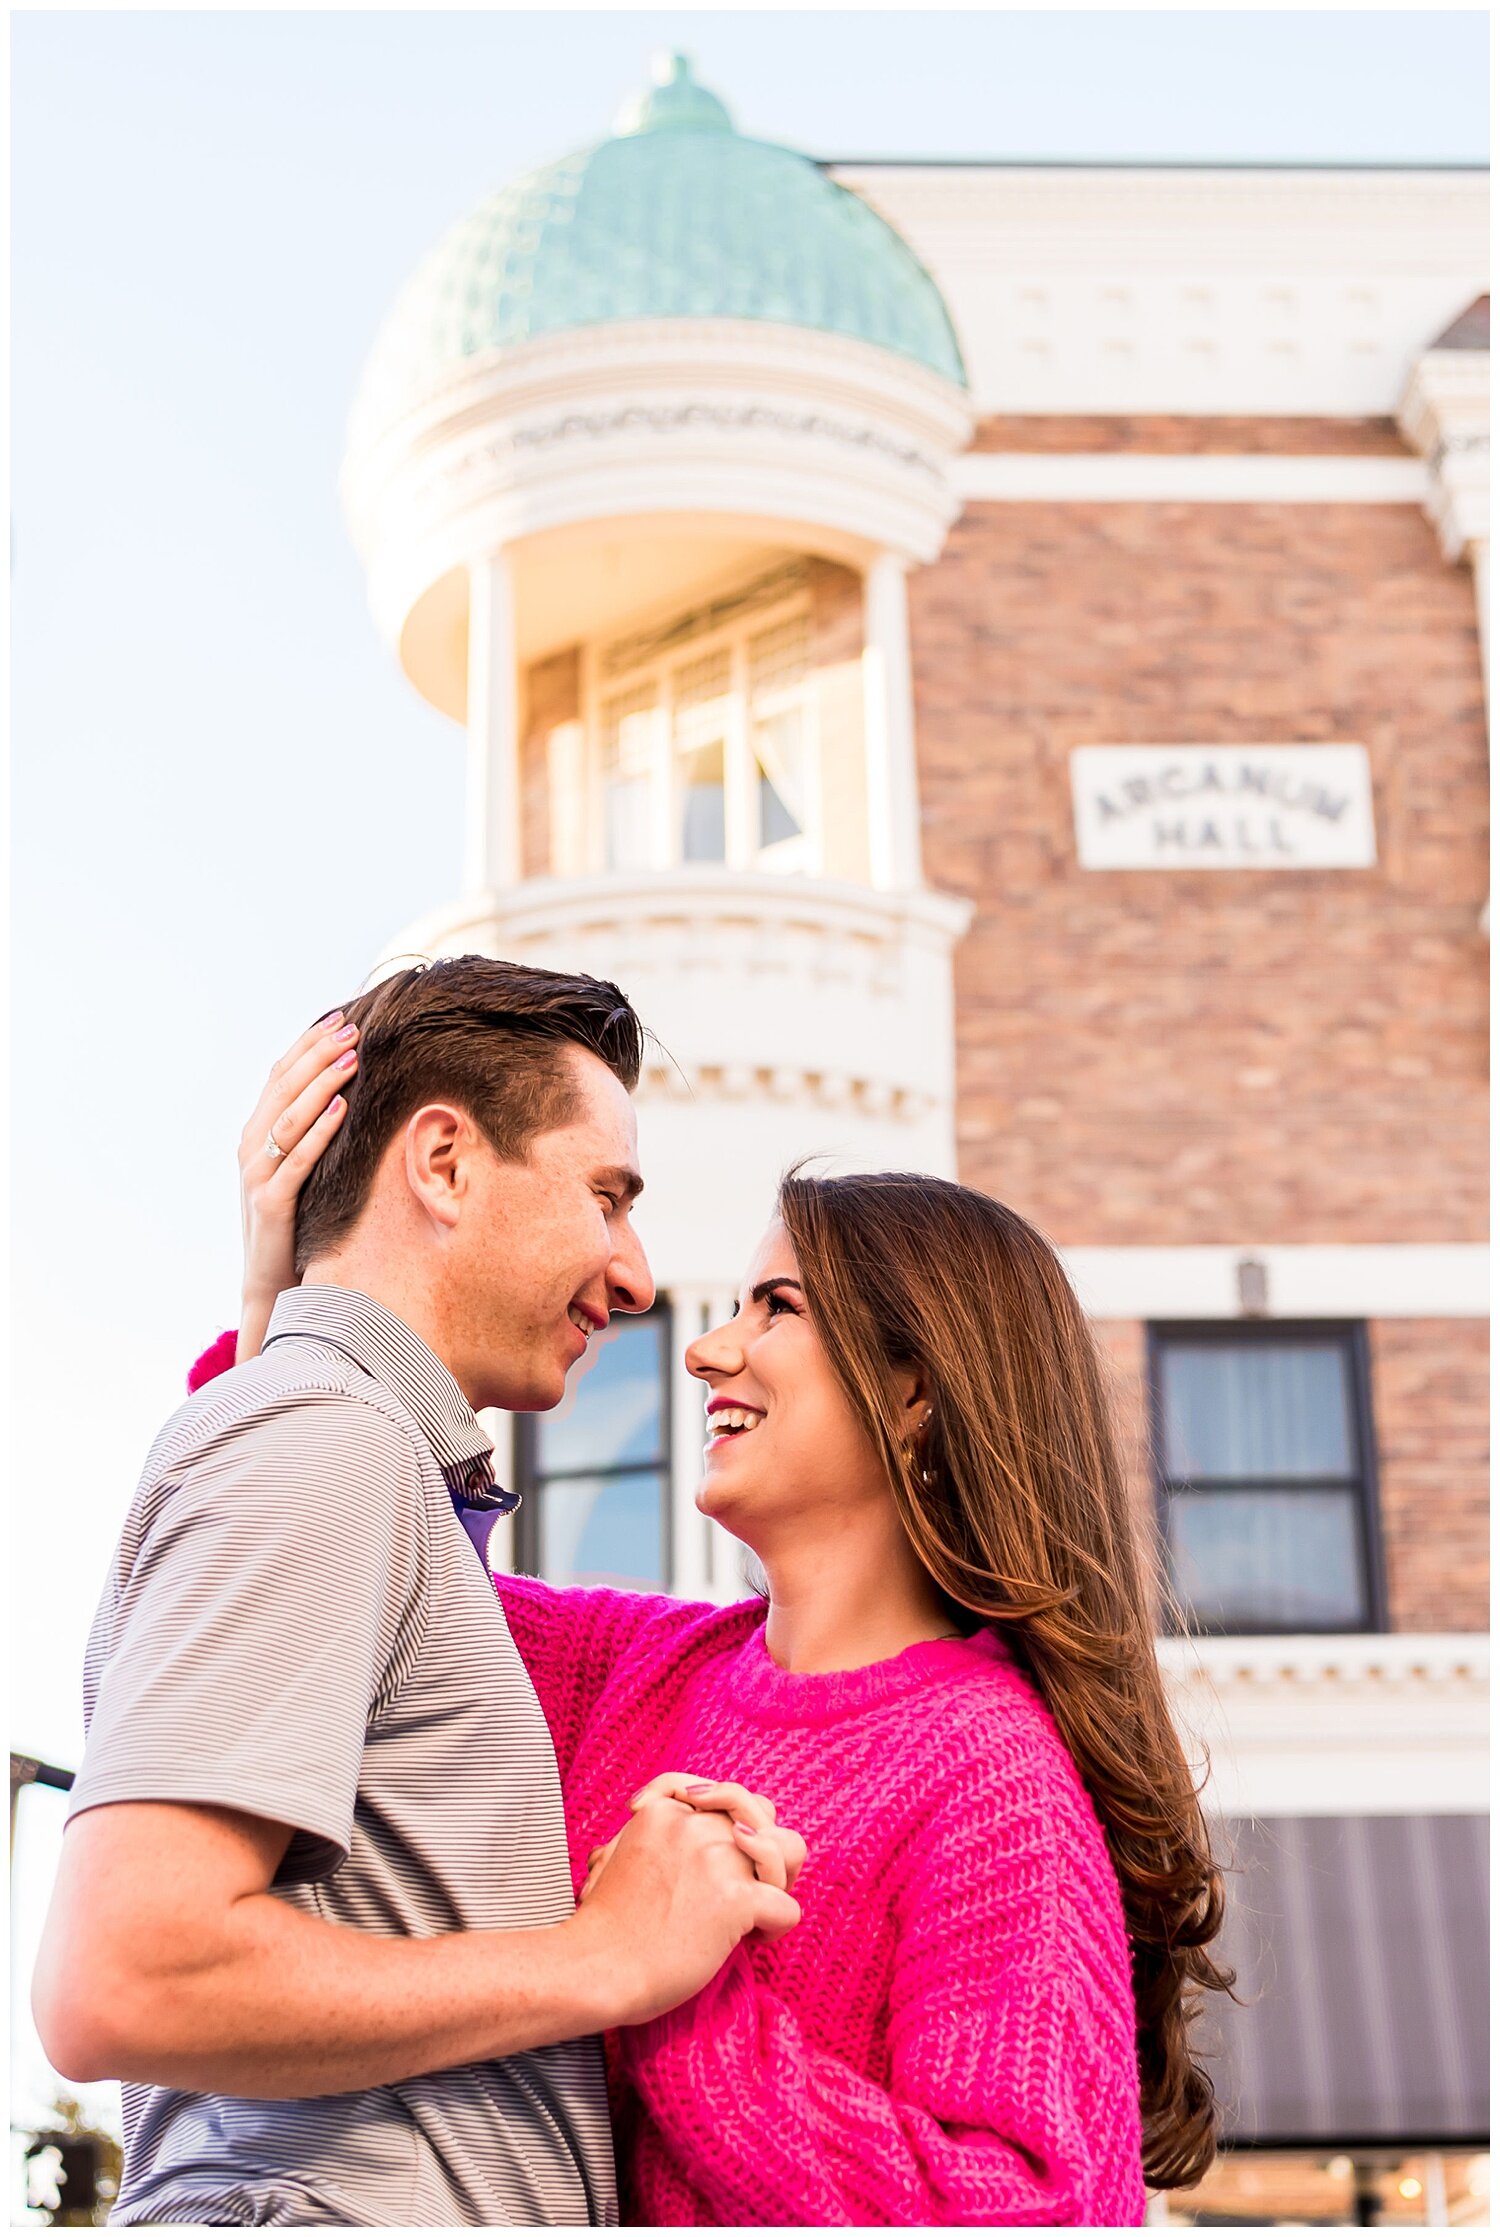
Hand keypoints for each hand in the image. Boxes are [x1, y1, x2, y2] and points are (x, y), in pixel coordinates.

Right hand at [236, 1013, 359, 1359]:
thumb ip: (310, 1132)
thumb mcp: (300, 1170)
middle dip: (317, 1053)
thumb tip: (347, 1089)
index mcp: (255, 1135)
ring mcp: (257, 1176)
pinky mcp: (271, 1204)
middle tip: (351, 1026)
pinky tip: (343, 1107)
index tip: (338, 1016)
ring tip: (351, 1056)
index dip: (306, 1044)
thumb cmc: (295, 1223)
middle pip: (282, 1087)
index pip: (279, 1076)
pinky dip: (320, 1130)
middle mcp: (250, 1149)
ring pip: (289, 1117)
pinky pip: (298, 1159)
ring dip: (321, 1083)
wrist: (271, 1284)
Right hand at [572, 1793, 800, 2026]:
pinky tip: (751, 1942)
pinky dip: (776, 1927)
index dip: (733, 1826)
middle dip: (763, 1849)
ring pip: (790, 1848)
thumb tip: (666, 1819)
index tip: (712, 1864)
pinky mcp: (735, 1900)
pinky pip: (787, 1906)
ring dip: (781, 1879)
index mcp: (667, 1811)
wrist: (597, 1968)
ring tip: (757, 1909)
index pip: (728, 1795)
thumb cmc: (605, 1926)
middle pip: (764, 1814)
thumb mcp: (614, 1855)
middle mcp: (696, 1826)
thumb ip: (648, 1834)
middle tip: (746, 1886)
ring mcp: (718, 1859)